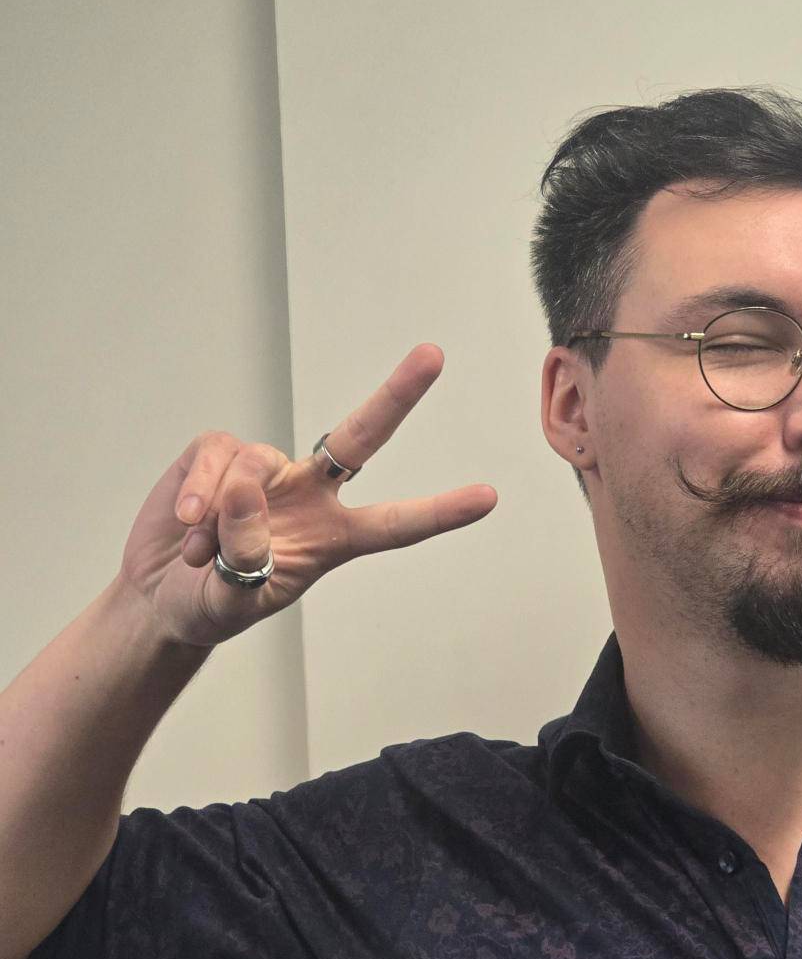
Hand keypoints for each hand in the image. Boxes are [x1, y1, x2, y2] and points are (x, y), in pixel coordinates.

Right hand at [116, 344, 496, 647]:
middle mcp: (310, 494)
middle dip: (396, 395)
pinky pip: (216, 456)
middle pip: (359, 437)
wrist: (156, 596)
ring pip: (256, 466)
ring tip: (203, 553)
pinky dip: (198, 493)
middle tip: (434, 355)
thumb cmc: (210, 603)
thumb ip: (244, 558)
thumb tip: (244, 490)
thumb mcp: (232, 601)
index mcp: (334, 538)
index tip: (488, 497)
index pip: (395, 524)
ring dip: (222, 515)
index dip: (439, 511)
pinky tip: (185, 523)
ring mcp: (265, 469)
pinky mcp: (218, 452)